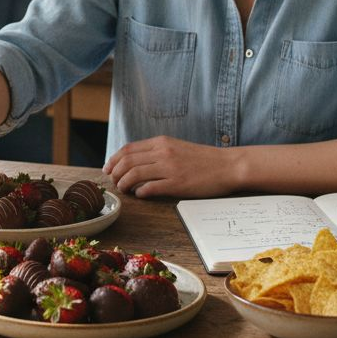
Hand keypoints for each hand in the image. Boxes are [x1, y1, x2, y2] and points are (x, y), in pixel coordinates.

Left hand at [103, 136, 242, 198]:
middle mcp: (163, 152)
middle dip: (115, 173)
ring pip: (134, 174)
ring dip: (124, 184)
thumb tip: (135, 162)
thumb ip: (157, 152)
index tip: (108, 169)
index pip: (128, 149)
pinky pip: (150, 188)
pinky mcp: (177, 184)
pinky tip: (140, 195)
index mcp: (162, 142)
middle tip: (114, 182)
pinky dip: (140, 192)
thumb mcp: (177, 147)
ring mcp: (170, 168)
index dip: (113, 160)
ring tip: (124, 190)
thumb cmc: (203, 159)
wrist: (228, 165)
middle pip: (127, 161)